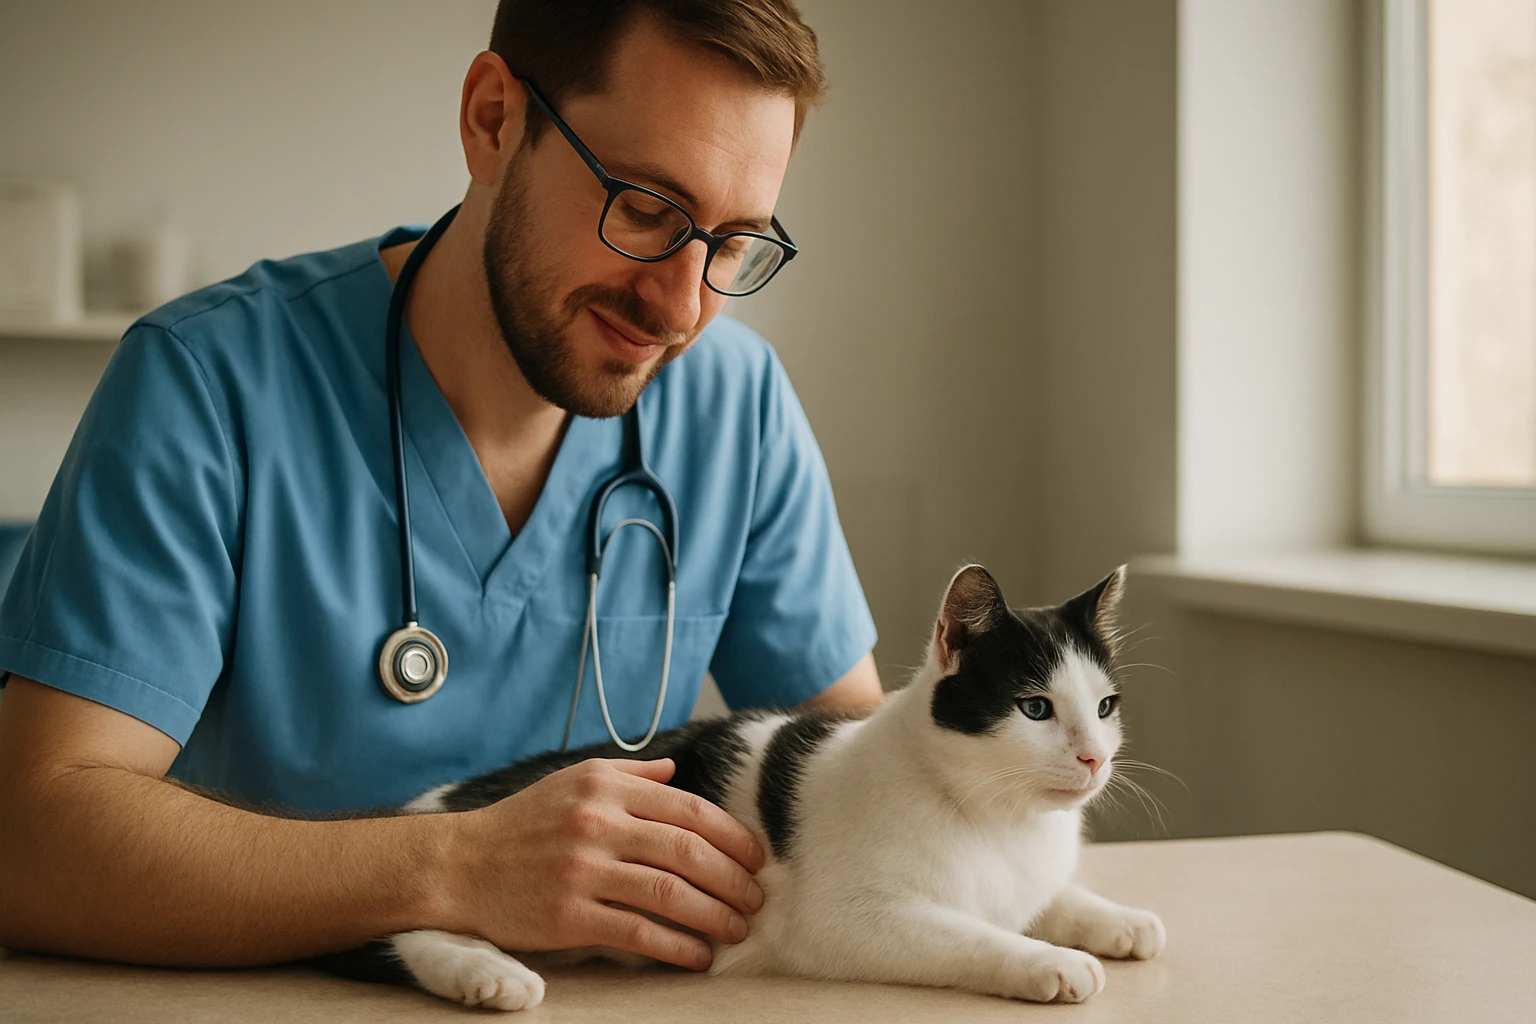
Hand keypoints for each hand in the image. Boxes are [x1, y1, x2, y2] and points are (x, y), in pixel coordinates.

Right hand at [439, 758, 764, 969]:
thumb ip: (628, 774)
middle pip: (688, 851)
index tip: (756, 857)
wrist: (458, 865)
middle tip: (756, 899)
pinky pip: (637, 933)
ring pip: (670, 893)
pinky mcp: (568, 915)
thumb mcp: (573, 781)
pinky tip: (698, 956)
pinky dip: (677, 947)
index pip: (689, 809)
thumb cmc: (521, 824)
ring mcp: (583, 870)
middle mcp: (597, 823)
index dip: (732, 836)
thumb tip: (674, 770)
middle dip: (733, 879)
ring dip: (715, 914)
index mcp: (606, 787)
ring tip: (737, 929)